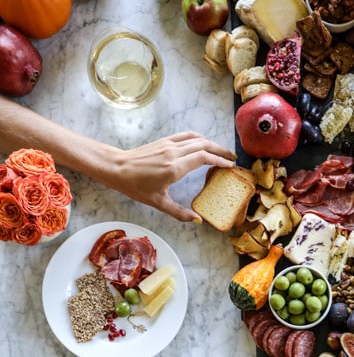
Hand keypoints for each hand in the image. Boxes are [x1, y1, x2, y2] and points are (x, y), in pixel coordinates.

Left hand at [112, 132, 235, 220]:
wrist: (117, 168)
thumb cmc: (135, 186)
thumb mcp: (158, 203)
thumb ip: (179, 212)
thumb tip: (198, 221)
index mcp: (174, 168)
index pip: (203, 158)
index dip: (219, 161)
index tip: (230, 166)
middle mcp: (173, 152)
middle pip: (204, 145)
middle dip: (220, 150)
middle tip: (232, 158)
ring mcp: (168, 144)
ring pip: (196, 138)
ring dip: (211, 142)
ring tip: (221, 151)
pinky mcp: (164, 141)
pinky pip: (186, 136)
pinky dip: (198, 138)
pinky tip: (203, 143)